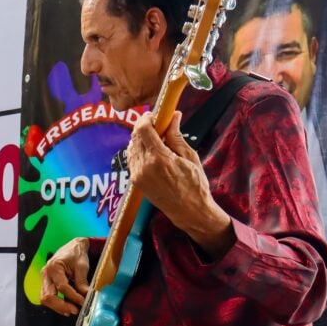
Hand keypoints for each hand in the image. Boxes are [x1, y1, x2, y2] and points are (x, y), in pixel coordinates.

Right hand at [40, 238, 89, 315]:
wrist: (73, 247)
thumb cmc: (76, 254)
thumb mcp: (82, 266)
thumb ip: (82, 282)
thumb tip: (87, 296)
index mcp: (54, 266)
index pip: (62, 286)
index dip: (73, 296)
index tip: (83, 302)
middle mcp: (46, 273)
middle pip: (48, 295)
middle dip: (61, 305)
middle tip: (75, 310)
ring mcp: (44, 278)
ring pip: (45, 298)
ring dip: (57, 307)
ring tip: (71, 310)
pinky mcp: (46, 283)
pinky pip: (47, 296)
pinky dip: (56, 304)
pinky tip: (66, 307)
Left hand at [127, 112, 233, 257]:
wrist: (188, 210)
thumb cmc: (194, 184)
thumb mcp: (189, 157)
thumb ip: (176, 135)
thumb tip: (173, 115)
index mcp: (159, 158)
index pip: (143, 130)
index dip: (146, 118)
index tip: (154, 114)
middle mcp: (144, 166)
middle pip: (135, 137)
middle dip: (144, 127)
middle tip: (158, 124)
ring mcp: (137, 175)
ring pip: (132, 147)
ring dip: (141, 139)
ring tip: (157, 139)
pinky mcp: (135, 181)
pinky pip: (132, 159)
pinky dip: (139, 150)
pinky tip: (152, 151)